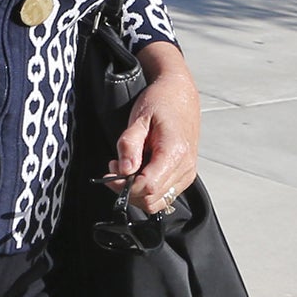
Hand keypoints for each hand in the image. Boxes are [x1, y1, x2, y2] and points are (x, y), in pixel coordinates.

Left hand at [111, 43, 199, 214]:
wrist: (181, 95)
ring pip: (158, 202)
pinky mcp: (185, 175)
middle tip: (113, 168)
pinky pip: (164, 194)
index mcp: (175, 153)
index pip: (148, 186)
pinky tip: (136, 170)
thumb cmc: (160, 103)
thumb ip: (129, 145)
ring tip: (124, 167)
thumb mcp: (138, 119)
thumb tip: (122, 171)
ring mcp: (188, 174)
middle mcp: (186, 168)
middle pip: (152, 199)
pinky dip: (146, 189)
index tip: (109, 172)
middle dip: (127, 189)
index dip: (124, 186)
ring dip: (136, 191)